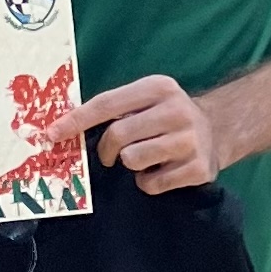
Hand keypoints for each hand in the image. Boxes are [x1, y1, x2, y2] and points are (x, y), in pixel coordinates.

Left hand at [62, 73, 219, 192]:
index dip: (77, 120)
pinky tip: (162, 171)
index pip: (107, 103)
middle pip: (118, 135)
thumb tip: (63, 128)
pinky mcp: (197, 168)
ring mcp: (190, 140)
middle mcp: (176, 110)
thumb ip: (114, 109)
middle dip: (107, 151)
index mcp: (159, 87)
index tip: (52, 134)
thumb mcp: (147, 101)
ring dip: (131, 166)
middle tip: (112, 156)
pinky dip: (149, 182)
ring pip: (132, 161)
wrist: (218, 131)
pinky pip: (151, 184)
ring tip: (146, 159)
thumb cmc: (166, 117)